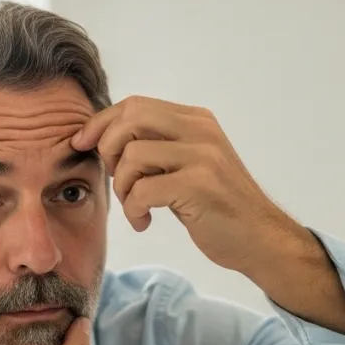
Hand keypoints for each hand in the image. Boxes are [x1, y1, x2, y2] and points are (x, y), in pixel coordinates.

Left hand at [71, 95, 299, 275]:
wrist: (262, 239)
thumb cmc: (220, 207)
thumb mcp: (193, 165)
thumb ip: (160, 147)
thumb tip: (107, 138)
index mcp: (197, 121)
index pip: (135, 105)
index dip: (101, 122)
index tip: (82, 143)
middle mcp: (201, 131)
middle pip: (130, 118)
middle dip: (108, 149)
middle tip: (118, 179)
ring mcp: (202, 156)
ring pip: (132, 155)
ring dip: (122, 187)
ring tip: (136, 207)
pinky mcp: (199, 186)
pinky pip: (141, 190)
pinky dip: (133, 210)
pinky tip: (145, 222)